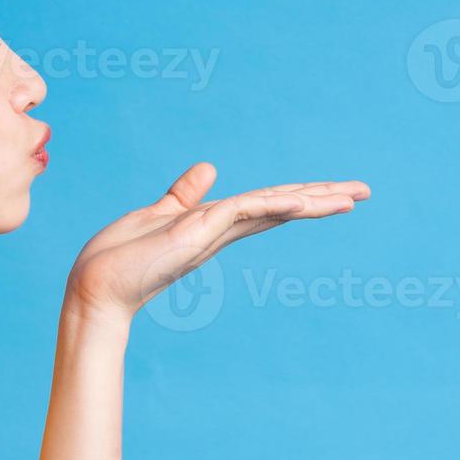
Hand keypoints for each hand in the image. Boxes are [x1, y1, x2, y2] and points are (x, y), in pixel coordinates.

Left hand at [64, 162, 370, 326]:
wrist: (94, 291)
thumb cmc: (118, 259)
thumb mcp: (157, 214)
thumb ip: (185, 194)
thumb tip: (208, 169)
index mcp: (213, 225)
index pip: (266, 204)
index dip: (300, 195)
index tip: (336, 190)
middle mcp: (219, 231)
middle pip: (280, 207)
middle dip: (322, 198)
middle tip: (365, 191)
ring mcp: (212, 234)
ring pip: (272, 209)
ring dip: (313, 201)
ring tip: (352, 196)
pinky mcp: (198, 234)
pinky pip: (244, 212)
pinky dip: (274, 204)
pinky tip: (302, 200)